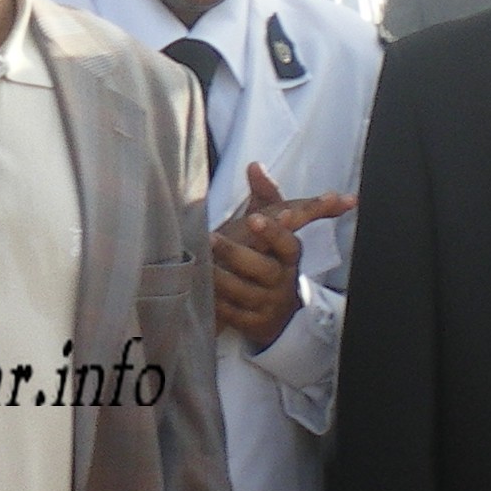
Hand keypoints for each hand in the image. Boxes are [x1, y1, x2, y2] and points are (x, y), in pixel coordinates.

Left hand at [210, 162, 355, 348]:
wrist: (277, 311)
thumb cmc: (270, 258)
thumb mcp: (271, 228)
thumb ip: (266, 197)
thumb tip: (255, 166)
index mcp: (289, 255)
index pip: (287, 243)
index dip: (272, 232)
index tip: (254, 218)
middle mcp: (282, 280)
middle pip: (262, 268)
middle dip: (236, 253)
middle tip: (210, 237)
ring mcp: (268, 304)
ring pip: (244, 292)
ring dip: (221, 278)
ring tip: (200, 263)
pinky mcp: (253, 324)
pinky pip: (233, 314)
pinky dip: (217, 302)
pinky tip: (202, 291)